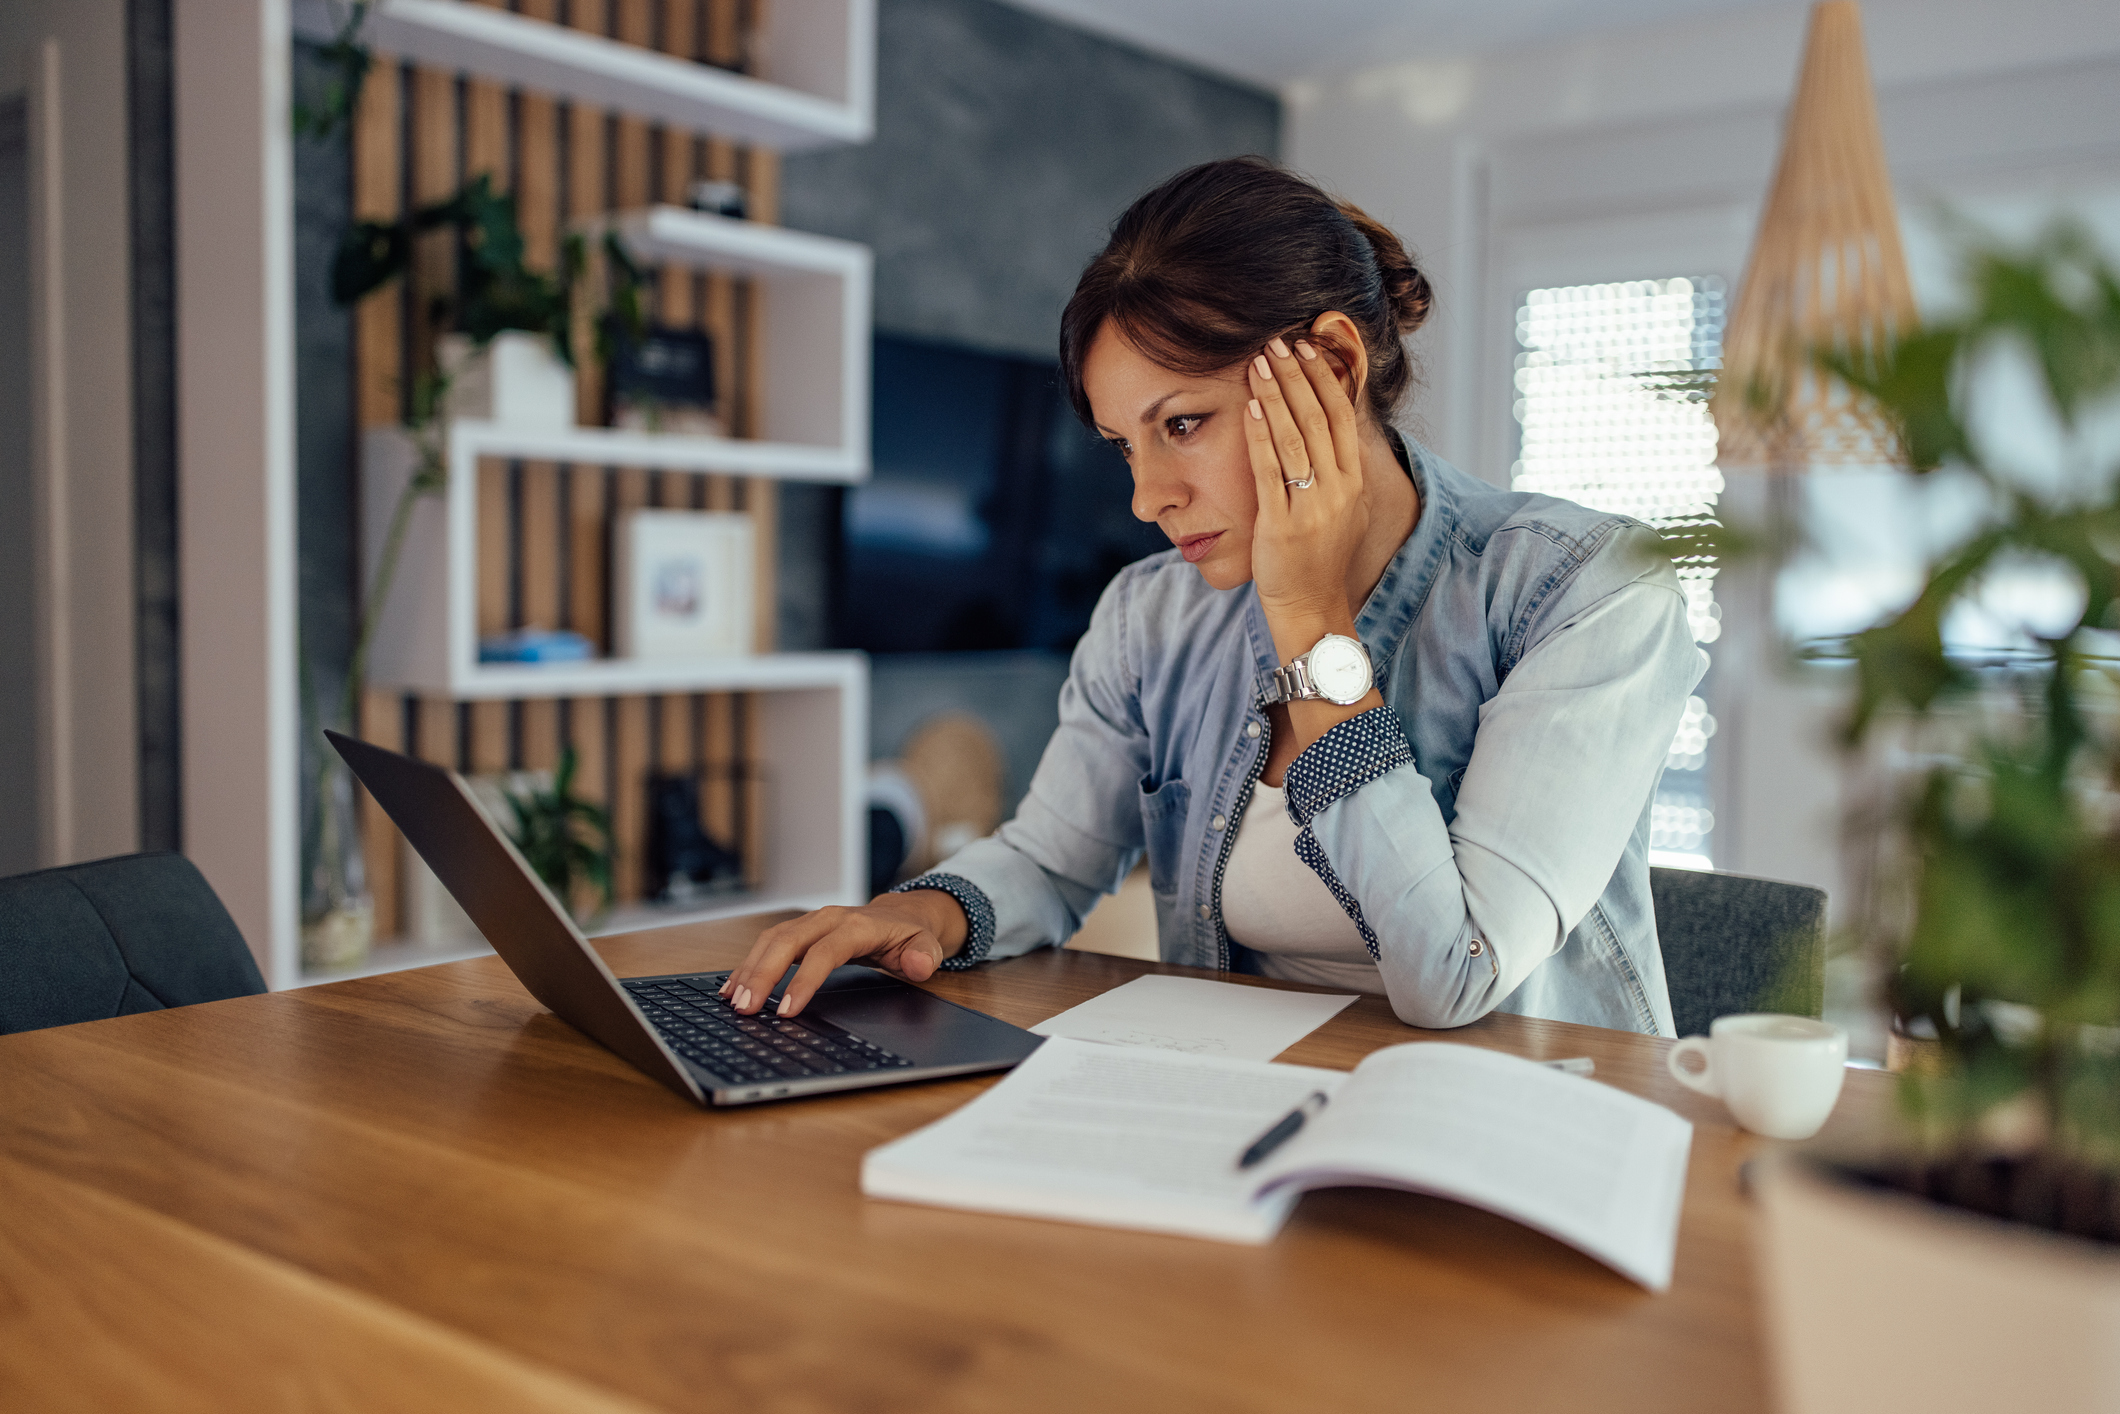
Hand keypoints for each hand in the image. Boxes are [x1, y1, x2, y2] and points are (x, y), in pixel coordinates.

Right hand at [719, 890, 966, 1017]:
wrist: (903, 914)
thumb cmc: (910, 935)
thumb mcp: (928, 946)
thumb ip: (925, 956)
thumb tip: (918, 964)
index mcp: (856, 925)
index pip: (824, 953)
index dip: (804, 981)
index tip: (787, 1010)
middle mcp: (828, 918)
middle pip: (786, 941)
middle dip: (762, 974)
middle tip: (745, 1008)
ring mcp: (811, 922)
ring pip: (771, 940)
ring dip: (749, 969)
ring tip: (733, 1001)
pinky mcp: (800, 931)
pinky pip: (768, 943)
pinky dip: (749, 964)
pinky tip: (733, 986)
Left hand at [1243, 335, 1369, 639]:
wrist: (1311, 605)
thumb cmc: (1319, 555)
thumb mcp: (1344, 508)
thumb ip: (1341, 469)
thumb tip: (1333, 426)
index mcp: (1354, 482)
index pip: (1341, 416)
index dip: (1323, 378)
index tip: (1305, 349)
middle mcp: (1339, 490)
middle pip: (1318, 418)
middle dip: (1296, 376)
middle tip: (1277, 343)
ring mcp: (1313, 507)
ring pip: (1295, 437)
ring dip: (1276, 394)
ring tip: (1259, 362)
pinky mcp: (1283, 523)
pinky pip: (1271, 470)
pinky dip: (1261, 434)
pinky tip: (1251, 407)